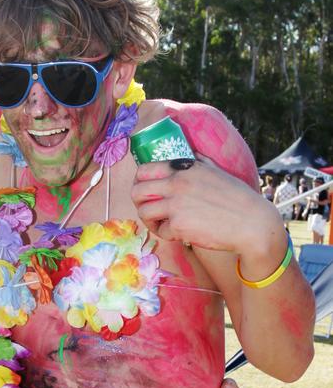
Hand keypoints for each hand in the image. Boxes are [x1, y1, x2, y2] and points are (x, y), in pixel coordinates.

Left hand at [131, 158, 282, 254]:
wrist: (252, 222)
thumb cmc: (238, 198)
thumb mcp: (217, 171)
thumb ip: (199, 162)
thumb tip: (190, 153)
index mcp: (184, 168)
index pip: (145, 170)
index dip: (139, 182)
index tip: (145, 191)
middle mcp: (177, 183)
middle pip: (136, 191)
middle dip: (138, 202)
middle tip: (148, 210)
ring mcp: (176, 205)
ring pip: (143, 212)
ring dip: (149, 221)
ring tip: (161, 224)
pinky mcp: (179, 226)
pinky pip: (162, 231)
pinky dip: (168, 235)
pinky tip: (180, 234)